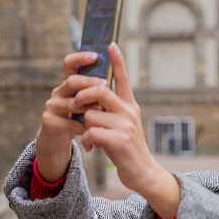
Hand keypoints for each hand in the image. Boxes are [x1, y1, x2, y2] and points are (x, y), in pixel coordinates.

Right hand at [35, 52, 106, 181]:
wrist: (58, 142)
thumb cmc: (78, 120)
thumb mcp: (88, 104)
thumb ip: (97, 92)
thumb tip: (116, 76)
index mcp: (69, 84)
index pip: (70, 64)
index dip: (81, 57)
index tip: (96, 54)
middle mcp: (58, 91)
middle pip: (72, 81)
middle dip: (89, 82)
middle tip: (105, 83)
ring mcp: (52, 106)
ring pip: (72, 103)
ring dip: (89, 106)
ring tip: (103, 109)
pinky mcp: (49, 121)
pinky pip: (69, 122)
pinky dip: (83, 127)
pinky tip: (93, 129)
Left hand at [76, 43, 180, 218]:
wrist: (143, 173)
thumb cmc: (127, 149)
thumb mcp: (122, 126)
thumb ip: (111, 111)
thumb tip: (92, 98)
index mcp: (130, 106)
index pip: (124, 78)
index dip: (117, 61)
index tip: (110, 44)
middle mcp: (129, 112)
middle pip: (100, 90)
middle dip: (82, 95)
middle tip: (75, 105)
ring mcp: (126, 126)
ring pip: (90, 113)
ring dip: (84, 125)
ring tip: (91, 137)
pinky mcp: (119, 140)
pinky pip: (90, 132)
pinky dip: (87, 140)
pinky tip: (93, 147)